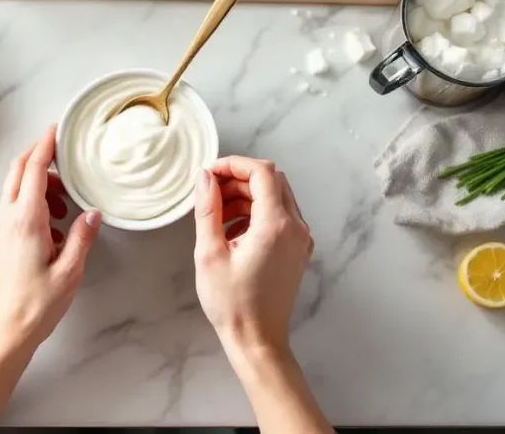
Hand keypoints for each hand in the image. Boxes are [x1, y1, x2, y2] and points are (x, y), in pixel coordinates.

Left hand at [0, 126, 101, 353]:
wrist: (6, 332)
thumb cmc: (38, 304)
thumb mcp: (70, 270)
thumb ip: (82, 236)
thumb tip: (93, 212)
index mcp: (25, 219)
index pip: (34, 169)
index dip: (45, 145)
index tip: (57, 129)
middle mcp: (6, 217)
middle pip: (18, 170)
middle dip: (39, 157)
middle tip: (64, 158)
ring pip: (14, 188)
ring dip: (39, 183)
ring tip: (66, 206)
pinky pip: (13, 207)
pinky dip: (32, 202)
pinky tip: (53, 228)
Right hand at [193, 157, 313, 358]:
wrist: (257, 340)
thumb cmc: (232, 303)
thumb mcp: (209, 253)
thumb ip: (208, 210)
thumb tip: (204, 177)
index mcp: (275, 225)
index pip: (262, 172)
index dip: (234, 164)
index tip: (209, 173)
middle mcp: (295, 228)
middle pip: (272, 180)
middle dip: (239, 178)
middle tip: (210, 192)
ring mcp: (300, 239)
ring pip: (277, 196)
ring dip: (247, 195)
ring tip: (216, 213)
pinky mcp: (298, 250)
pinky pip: (280, 216)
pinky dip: (257, 212)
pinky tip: (232, 231)